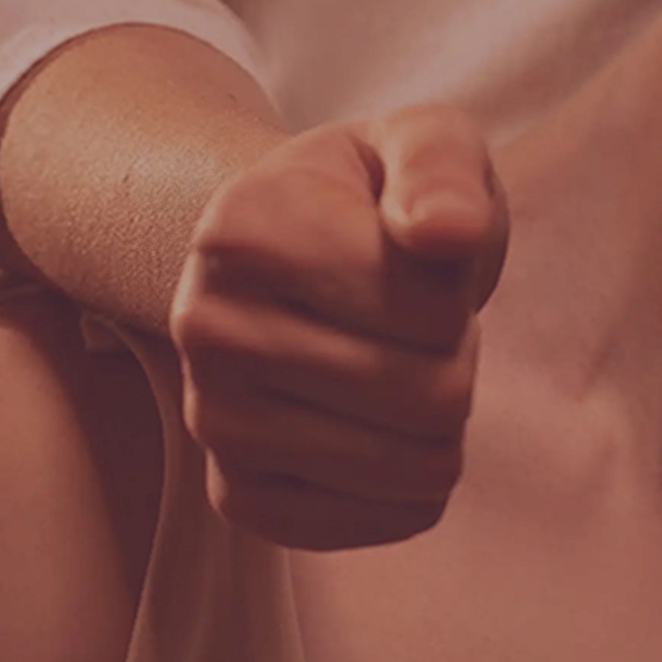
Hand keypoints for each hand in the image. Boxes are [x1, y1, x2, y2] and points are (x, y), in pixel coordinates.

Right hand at [169, 102, 508, 550]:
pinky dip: (416, 478)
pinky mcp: (239, 499)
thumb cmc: (372, 197)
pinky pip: (395, 519)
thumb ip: (443, 169)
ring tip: (392, 359)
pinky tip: (376, 421)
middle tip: (411, 320)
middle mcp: (205, 329)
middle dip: (454, 355)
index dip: (455, 287)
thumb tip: (446, 231)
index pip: (432, 309)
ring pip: (419, 467)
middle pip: (432, 397)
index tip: (410, 258)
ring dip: (441, 416)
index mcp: (240, 228)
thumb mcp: (422, 142)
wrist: (288, 256)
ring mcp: (213, 422)